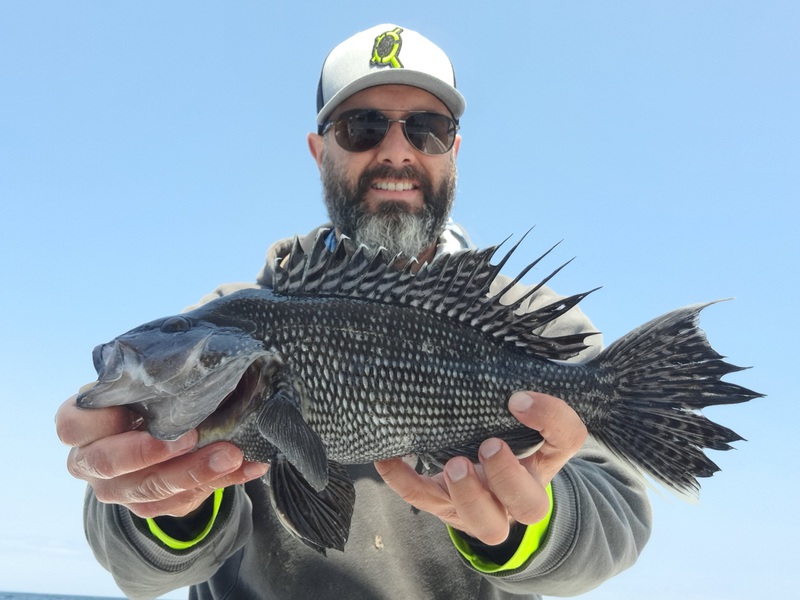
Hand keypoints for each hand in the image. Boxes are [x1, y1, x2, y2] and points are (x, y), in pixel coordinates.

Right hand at [55, 393, 268, 518]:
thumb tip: (200, 358)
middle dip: (151, 452)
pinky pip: (182, 502)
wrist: (161, 435)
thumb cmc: (149, 397)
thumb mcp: (146, 383)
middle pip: (108, 464)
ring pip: (149, 489)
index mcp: (81, 424)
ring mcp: (117, 489)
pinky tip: (248, 466)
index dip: (101, 421)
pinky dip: (222, 482)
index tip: (139, 410)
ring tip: (232, 454)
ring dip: (196, 472)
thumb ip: (155, 377)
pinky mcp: (148, 506)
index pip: (71, 425)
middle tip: (193, 436)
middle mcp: (90, 462)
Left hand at [374, 391, 586, 545]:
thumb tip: (489, 350)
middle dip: (507, 477)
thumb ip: (516, 394)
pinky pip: (422, 500)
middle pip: (530, 505)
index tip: (517, 397)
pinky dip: (402, 479)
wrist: (486, 487)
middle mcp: (518, 494)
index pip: (566, 440)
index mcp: (543, 460)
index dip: (551, 419)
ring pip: (485, 523)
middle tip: (489, 445)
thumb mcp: (518, 419)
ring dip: (468, 493)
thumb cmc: (502, 439)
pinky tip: (387, 456)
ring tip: (454, 464)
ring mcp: (483, 510)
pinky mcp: (444, 509)